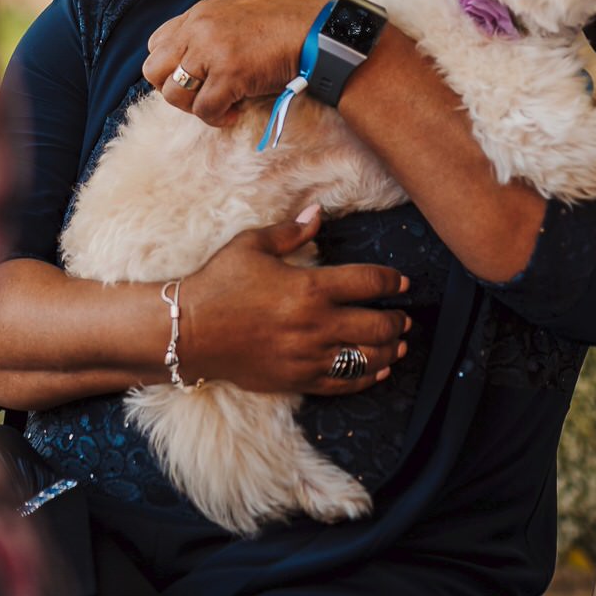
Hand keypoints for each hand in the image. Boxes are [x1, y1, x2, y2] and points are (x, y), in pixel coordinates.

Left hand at [143, 0, 322, 124]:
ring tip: (218, 106)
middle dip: (172, 90)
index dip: (169, 67)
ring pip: (174, 93)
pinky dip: (217, 119)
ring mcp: (212, 50)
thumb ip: (211, 30)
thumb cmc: (286, 27)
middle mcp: (198, 28)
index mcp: (200, 12)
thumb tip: (194, 61)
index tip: (192, 78)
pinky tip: (233, 114)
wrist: (317, 32)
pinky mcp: (229, 74)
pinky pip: (204, 110)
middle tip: (198, 96)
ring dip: (193, 107)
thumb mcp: (239, 15)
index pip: (156, 43)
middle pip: (153, 69)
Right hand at [180, 206, 410, 393]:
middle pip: (378, 324)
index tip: (402, 282)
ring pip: (367, 357)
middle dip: (398, 320)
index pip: (369, 282)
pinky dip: (368, 377)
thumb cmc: (220, 283)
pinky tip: (379, 370)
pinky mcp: (298, 379)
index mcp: (309, 287)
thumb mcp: (253, 245)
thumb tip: (318, 212)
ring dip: (390, 350)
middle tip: (405, 317)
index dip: (392, 281)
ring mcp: (309, 356)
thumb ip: (292, 231)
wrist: (190, 331)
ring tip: (400, 344)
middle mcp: (316, 324)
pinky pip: (344, 383)